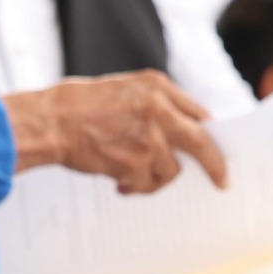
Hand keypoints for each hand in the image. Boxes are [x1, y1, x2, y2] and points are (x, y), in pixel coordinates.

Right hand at [5, 72, 226, 193]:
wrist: (50, 122)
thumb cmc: (80, 106)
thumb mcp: (124, 90)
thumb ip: (156, 105)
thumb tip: (185, 131)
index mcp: (156, 86)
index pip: (198, 114)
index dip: (209, 135)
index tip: (216, 149)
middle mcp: (158, 109)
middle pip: (202, 143)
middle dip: (215, 166)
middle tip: (222, 182)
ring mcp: (149, 137)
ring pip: (171, 171)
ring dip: (154, 178)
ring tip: (130, 176)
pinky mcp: (135, 163)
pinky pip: (148, 184)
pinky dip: (136, 187)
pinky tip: (118, 183)